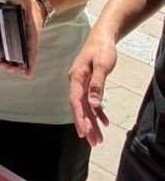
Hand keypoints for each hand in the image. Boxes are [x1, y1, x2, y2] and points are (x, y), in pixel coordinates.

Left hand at [0, 0, 44, 79]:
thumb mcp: (25, 1)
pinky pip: (11, 52)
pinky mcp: (15, 40)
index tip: (26, 74)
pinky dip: (5, 58)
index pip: (32, 49)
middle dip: (13, 66)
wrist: (34, 6)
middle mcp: (27, 41)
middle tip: (1, 64)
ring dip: (8, 64)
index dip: (30, 62)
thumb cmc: (30, 6)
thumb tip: (8, 4)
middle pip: (23, 59)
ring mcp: (22, 42)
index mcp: (32, 33)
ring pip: (17, 59)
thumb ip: (17, 2)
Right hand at [68, 28, 115, 145]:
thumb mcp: (102, 66)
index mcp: (77, 77)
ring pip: (86, 107)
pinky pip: (91, 101)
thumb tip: (93, 105)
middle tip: (93, 142)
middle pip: (80, 107)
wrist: (102, 37)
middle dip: (86, 125)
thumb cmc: (101, 49)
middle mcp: (77, 82)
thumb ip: (97, 85)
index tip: (83, 132)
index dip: (79, 118)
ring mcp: (82, 83)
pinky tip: (104, 122)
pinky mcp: (89, 83)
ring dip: (92, 123)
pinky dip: (97, 112)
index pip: (76, 101)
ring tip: (98, 139)